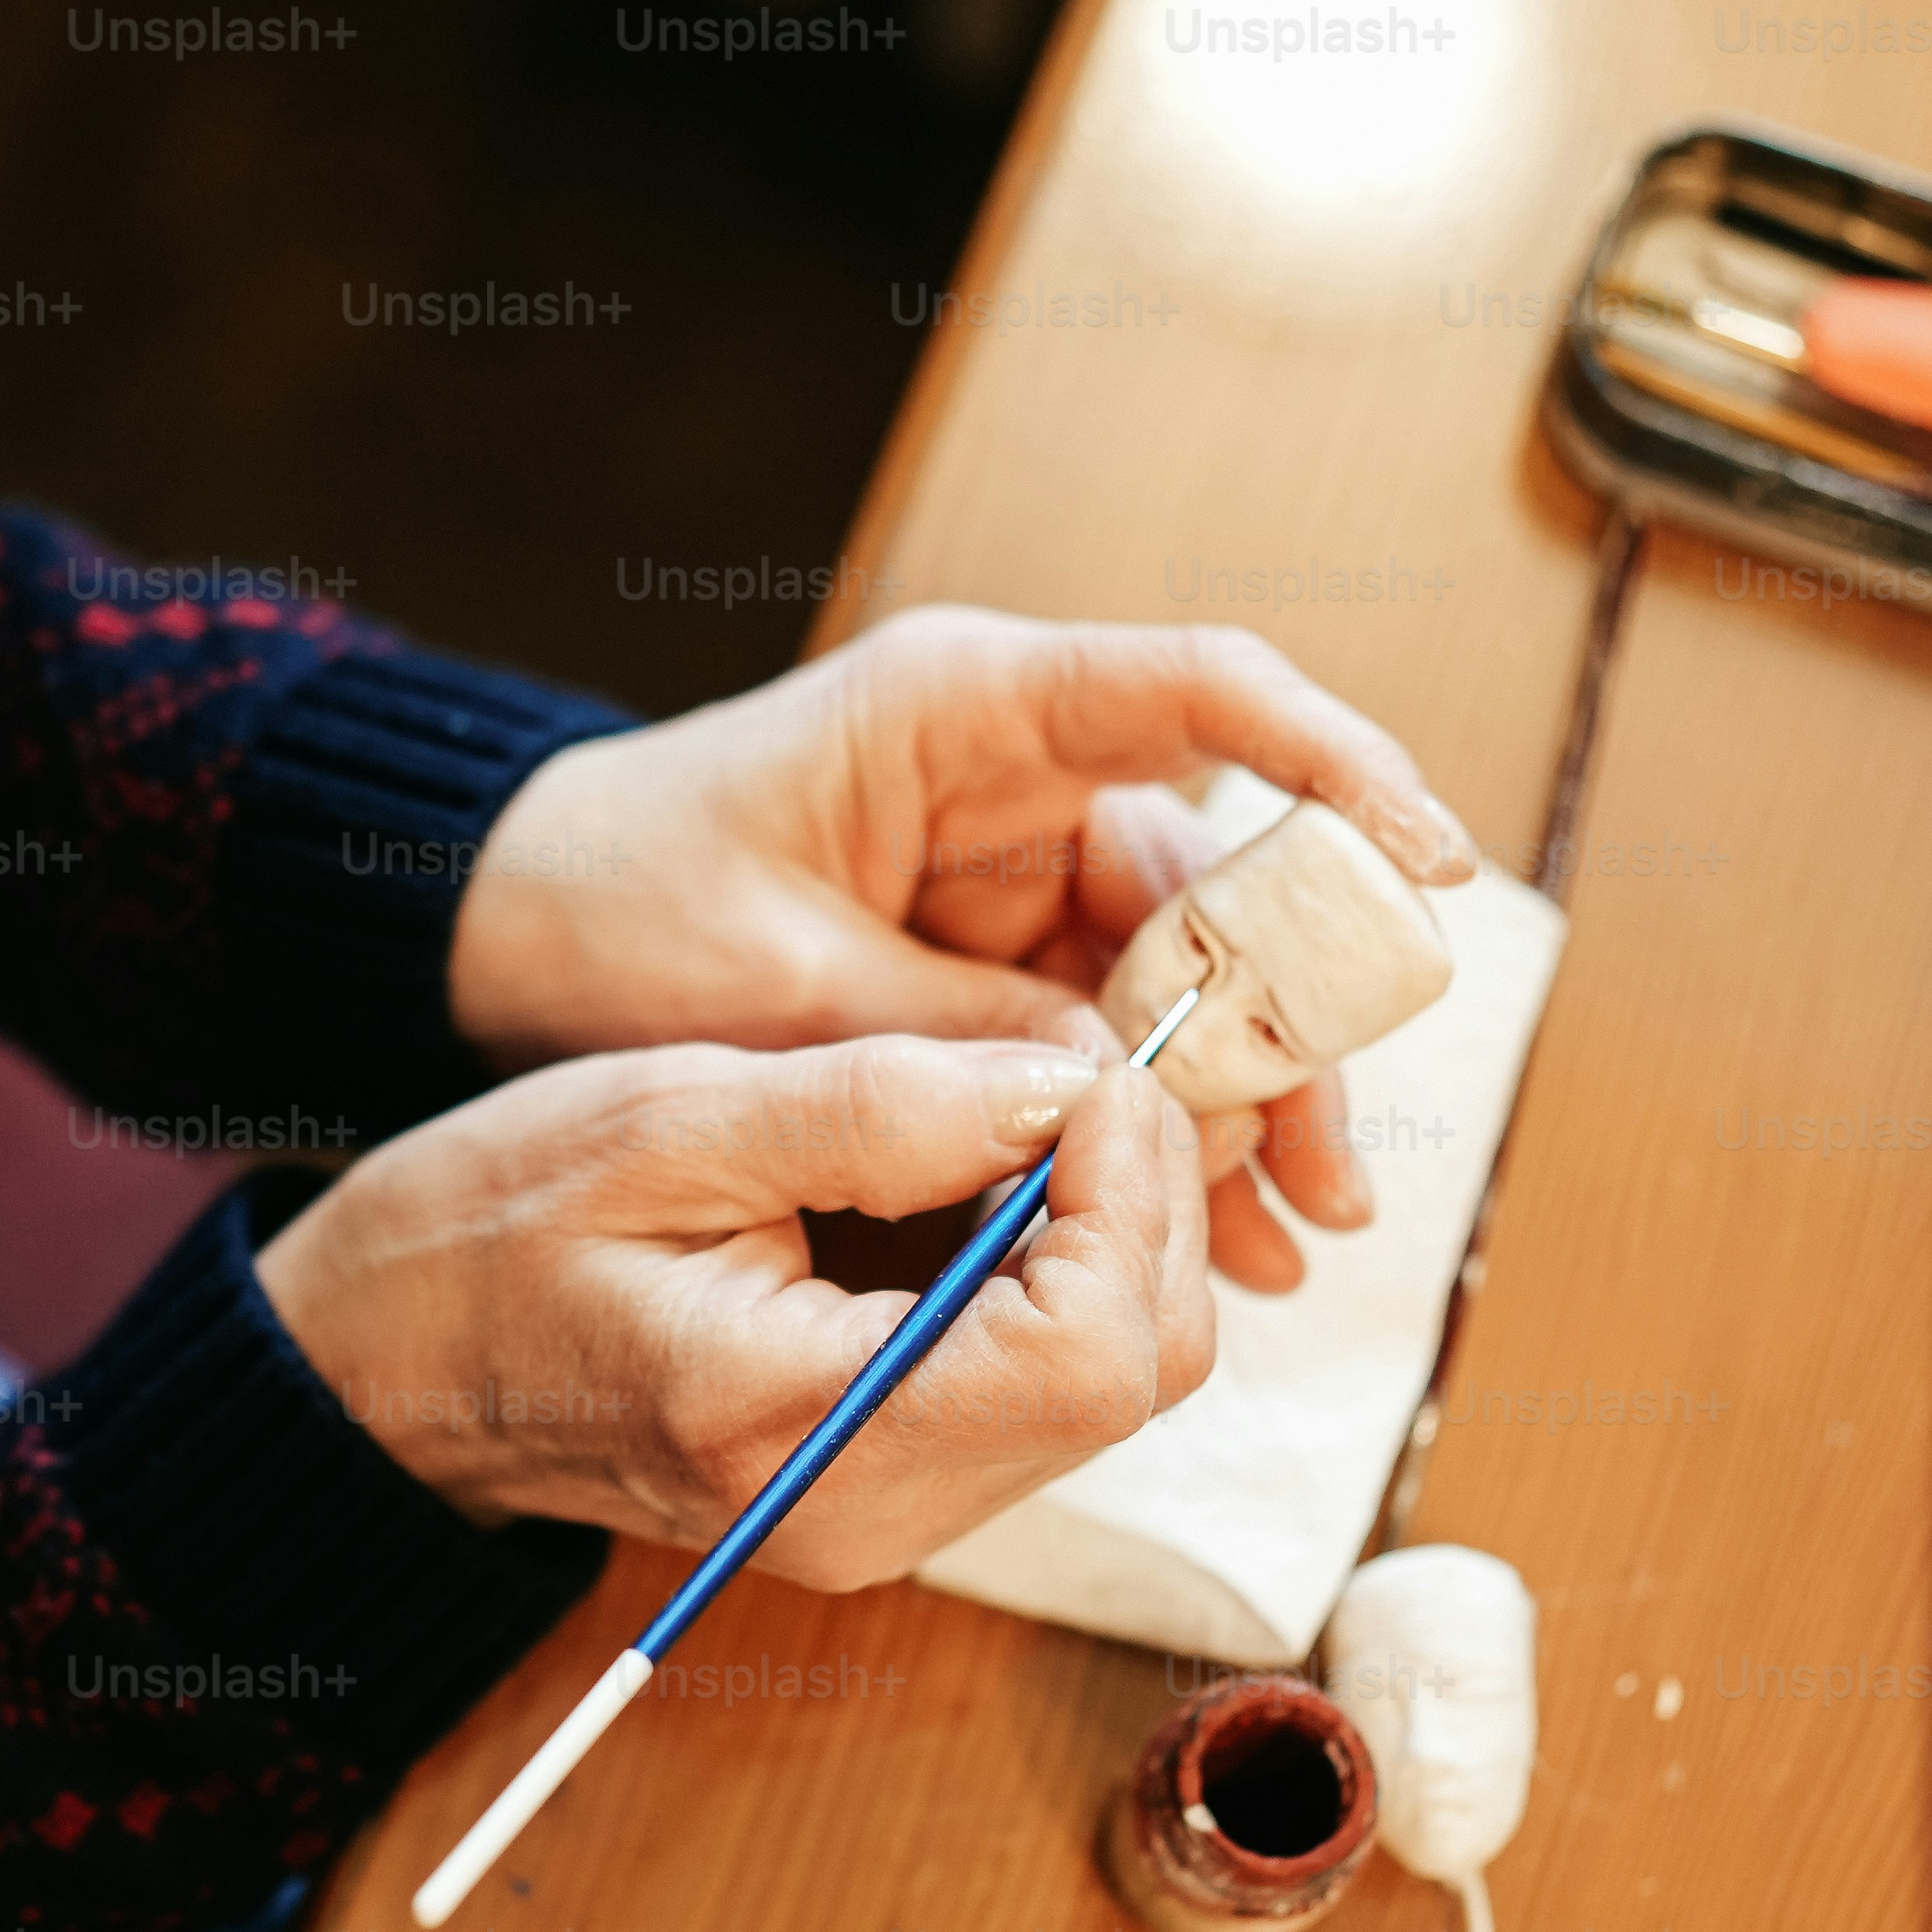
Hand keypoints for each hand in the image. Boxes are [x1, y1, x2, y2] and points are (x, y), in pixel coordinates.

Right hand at [254, 1034, 1216, 1582]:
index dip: (1133, 1192)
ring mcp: (885, 1518)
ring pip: (1111, 1377)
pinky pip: (1043, 1382)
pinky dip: (1052, 1270)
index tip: (1082, 1071)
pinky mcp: (889, 1490)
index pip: (1092, 1355)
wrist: (380, 1368)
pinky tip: (975, 1184)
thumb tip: (1071, 1084)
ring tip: (1013, 1114)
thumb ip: (878, 1106)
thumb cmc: (480, 1234)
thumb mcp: (664, 1119)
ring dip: (1104, 1231)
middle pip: (1135, 1374)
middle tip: (1068, 1073)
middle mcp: (867, 1514)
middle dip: (1142, 1205)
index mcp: (800, 1431)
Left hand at [443, 606, 1473, 1288]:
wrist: (508, 928)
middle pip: (1214, 877)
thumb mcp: (777, 980)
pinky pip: (1116, 1036)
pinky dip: (1162, 1130)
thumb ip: (948, 1028)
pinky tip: (1225, 1235)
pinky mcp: (997, 950)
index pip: (1199, 693)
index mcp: (968, 708)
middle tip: (1334, 1167)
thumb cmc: (614, 905)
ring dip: (1239, 1109)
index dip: (1332, 764)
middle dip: (1288, 1027)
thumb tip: (1115, 1095)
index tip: (1423, 860)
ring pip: (1182, 979)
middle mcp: (1020, 771)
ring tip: (1295, 1239)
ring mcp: (1016, 865)